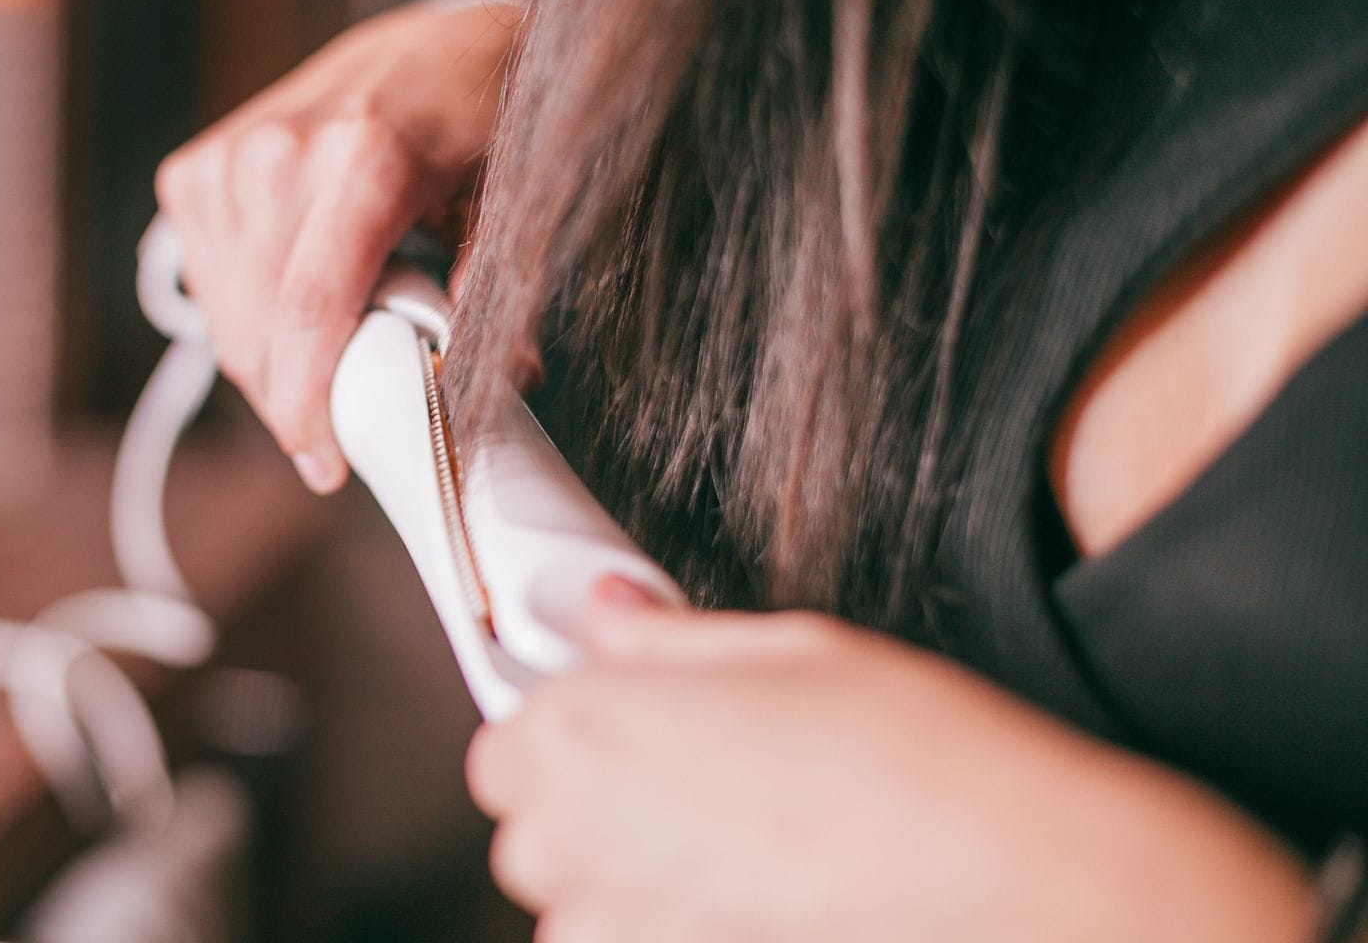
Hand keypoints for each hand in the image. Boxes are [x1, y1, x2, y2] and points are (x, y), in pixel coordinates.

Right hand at [154, 0, 520, 492]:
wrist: (430, 43)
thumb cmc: (479, 123)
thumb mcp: (508, 199)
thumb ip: (487, 290)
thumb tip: (488, 380)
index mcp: (363, 158)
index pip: (308, 313)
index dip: (308, 408)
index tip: (327, 466)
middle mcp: (278, 155)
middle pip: (261, 334)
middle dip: (299, 400)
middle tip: (350, 417)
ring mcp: (226, 161)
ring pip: (227, 322)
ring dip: (274, 362)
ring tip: (336, 345)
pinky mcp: (194, 172)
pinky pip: (208, 289)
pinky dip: (249, 319)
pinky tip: (297, 302)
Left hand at [467, 582, 1315, 942]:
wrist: (1015, 883)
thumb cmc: (912, 754)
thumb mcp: (791, 649)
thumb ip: (668, 640)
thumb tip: (607, 610)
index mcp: (580, 733)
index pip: (504, 748)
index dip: (566, 741)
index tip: (629, 735)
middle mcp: (569, 845)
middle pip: (533, 838)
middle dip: (594, 820)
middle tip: (707, 797)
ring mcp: (610, 934)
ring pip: (581, 919)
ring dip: (634, 895)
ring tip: (751, 863)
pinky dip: (675, 932)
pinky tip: (762, 908)